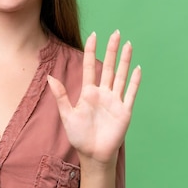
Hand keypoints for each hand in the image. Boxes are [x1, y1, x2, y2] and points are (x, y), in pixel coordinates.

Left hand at [47, 31, 140, 165]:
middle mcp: (103, 93)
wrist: (93, 154)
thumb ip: (61, 95)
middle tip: (116, 32)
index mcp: (88, 92)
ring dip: (125, 61)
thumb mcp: (67, 114)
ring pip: (121, 76)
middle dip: (112, 50)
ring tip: (129, 45)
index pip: (90, 66)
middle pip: (109, 67)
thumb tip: (50, 76)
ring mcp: (115, 101)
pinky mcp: (124, 111)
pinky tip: (137, 68)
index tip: (94, 35)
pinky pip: (130, 93)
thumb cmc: (79, 136)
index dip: (92, 51)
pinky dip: (134, 81)